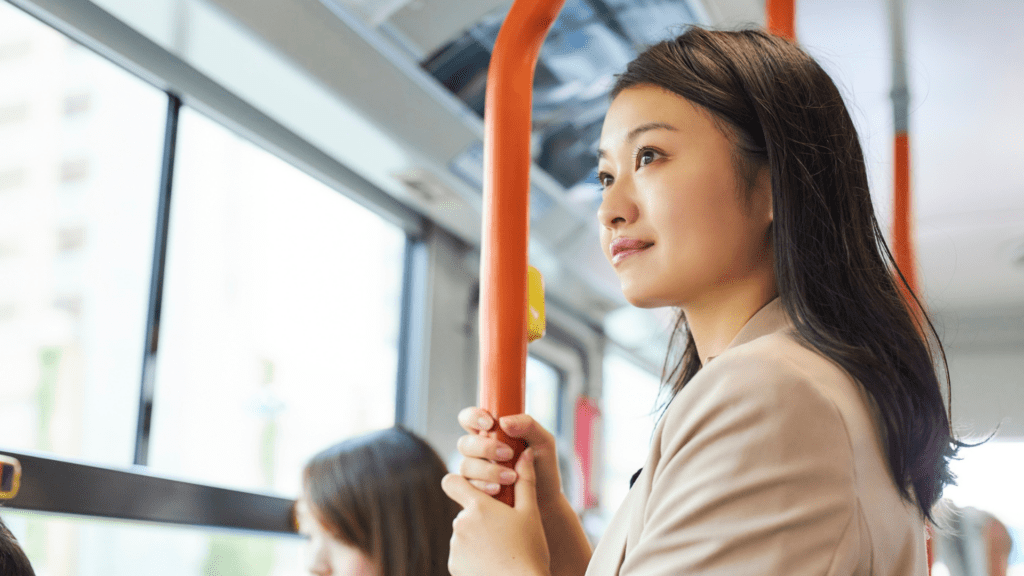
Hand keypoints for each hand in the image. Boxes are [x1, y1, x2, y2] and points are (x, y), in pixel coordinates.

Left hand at [443, 448, 550, 575]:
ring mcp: (455, 546)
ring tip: (501, 548)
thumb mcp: (530, 513)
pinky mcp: (453, 565)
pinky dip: (473, 556)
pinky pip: (461, 554)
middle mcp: (460, 523)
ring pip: (463, 533)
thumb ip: (525, 480)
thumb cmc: (530, 550)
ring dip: (477, 536)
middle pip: (464, 511)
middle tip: (502, 528)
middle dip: (479, 516)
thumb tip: (526, 452)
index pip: (451, 481)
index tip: (475, 490)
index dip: (460, 482)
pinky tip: (493, 562)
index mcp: (478, 506)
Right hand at [455, 407, 561, 507]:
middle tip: (508, 454)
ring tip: (511, 477)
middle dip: (485, 448)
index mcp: (491, 433)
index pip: (469, 418)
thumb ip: (527, 424)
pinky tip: (498, 490)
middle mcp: (479, 451)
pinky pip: (468, 487)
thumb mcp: (543, 440)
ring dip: (487, 470)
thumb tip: (503, 422)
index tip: (490, 424)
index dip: (473, 417)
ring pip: (465, 466)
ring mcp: (475, 471)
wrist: (546, 500)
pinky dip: (483, 487)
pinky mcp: (475, 491)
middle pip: (465, 443)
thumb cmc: (544, 466)